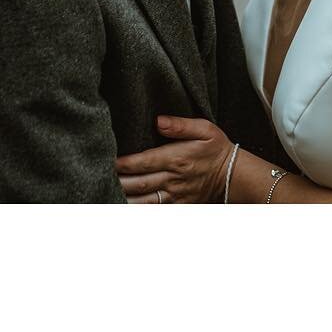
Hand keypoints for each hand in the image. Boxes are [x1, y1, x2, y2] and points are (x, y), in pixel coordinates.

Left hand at [115, 116, 232, 203]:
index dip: (124, 163)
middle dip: (117, 182)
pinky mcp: (179, 205)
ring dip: (125, 199)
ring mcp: (175, 195)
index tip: (108, 161)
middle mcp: (173, 179)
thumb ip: (180, 125)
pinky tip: (125, 207)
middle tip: (98, 178)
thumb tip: (158, 120)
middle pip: (139, 183)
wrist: (233, 175)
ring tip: (106, 195)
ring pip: (144, 201)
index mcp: (177, 158)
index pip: (144, 162)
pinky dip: (140, 210)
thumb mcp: (204, 129)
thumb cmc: (216, 148)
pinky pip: (155, 211)